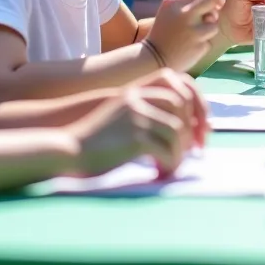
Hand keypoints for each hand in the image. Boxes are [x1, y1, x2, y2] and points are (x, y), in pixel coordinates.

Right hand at [72, 80, 197, 176]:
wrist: (68, 149)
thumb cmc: (93, 139)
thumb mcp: (119, 115)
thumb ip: (142, 113)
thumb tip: (175, 128)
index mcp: (136, 91)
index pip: (178, 91)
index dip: (193, 110)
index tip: (196, 131)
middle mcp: (139, 100)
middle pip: (182, 108)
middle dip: (192, 131)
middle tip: (193, 152)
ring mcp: (137, 118)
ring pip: (177, 132)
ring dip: (180, 152)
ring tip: (171, 166)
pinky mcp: (135, 139)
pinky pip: (166, 151)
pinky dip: (170, 164)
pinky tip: (161, 173)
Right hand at [147, 0, 223, 71]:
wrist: (153, 57)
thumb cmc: (166, 27)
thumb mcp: (173, 5)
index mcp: (175, 2)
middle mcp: (183, 15)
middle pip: (214, 0)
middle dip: (219, 1)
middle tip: (218, 4)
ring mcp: (192, 32)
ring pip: (214, 22)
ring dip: (209, 25)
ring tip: (195, 30)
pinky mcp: (198, 47)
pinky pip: (210, 39)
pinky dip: (204, 40)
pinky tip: (192, 44)